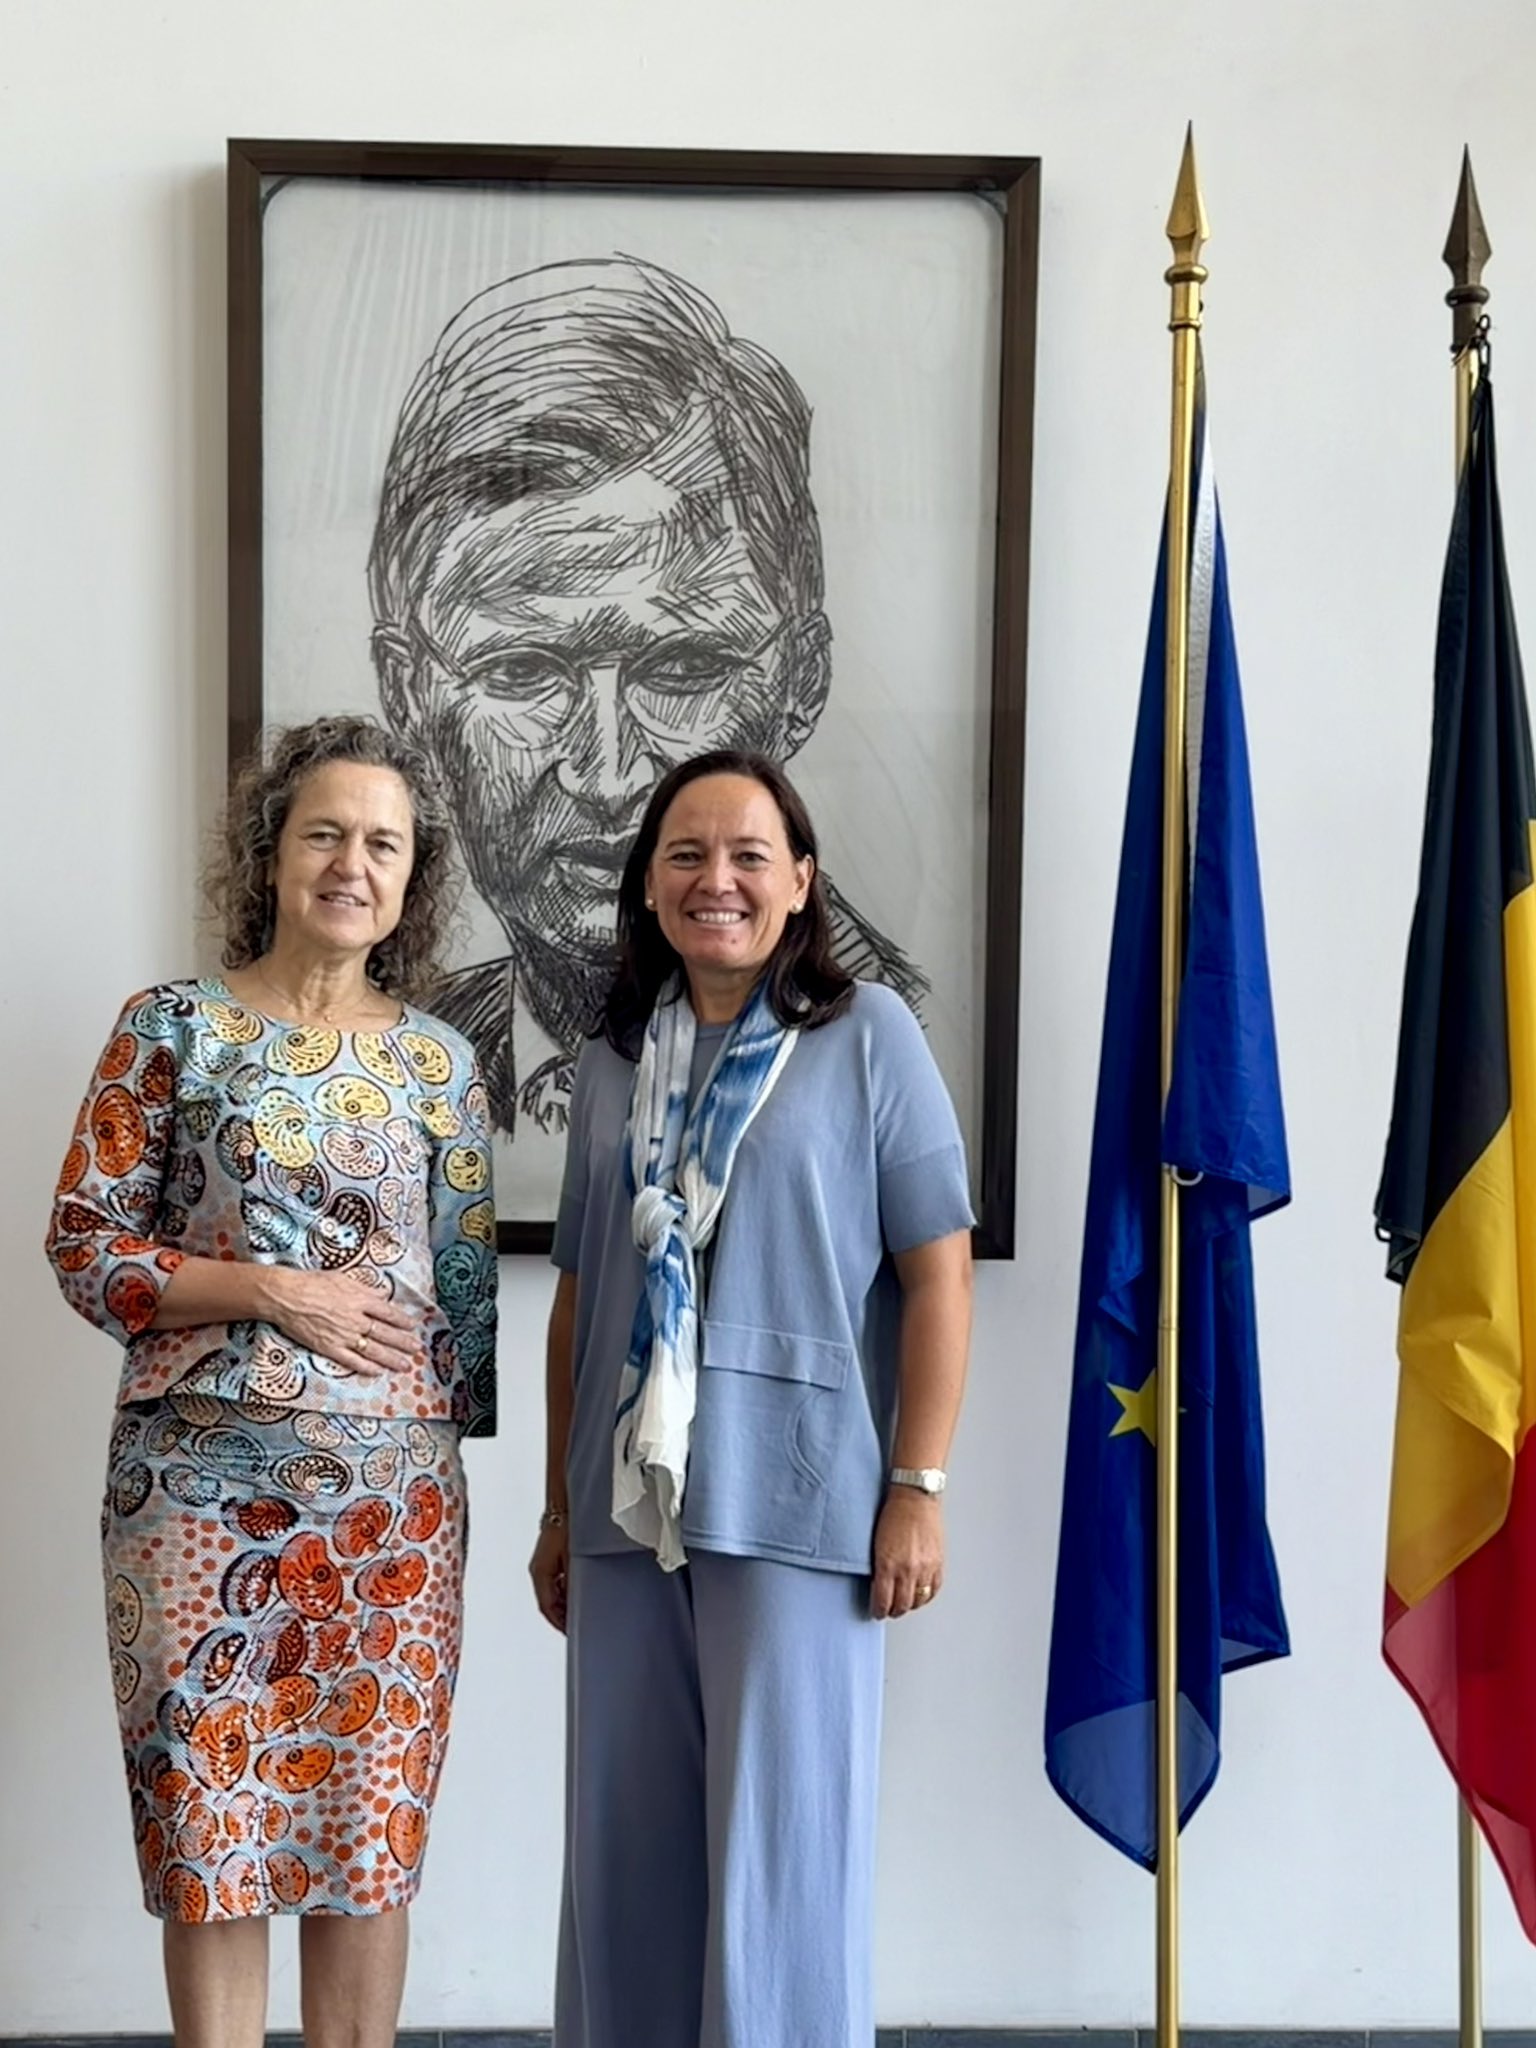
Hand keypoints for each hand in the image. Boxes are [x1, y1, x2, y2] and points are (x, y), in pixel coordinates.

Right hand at [262, 1268, 417, 1378]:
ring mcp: (344, 1335)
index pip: (388, 1312)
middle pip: (385, 1333)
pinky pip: (352, 1360)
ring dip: (391, 1358)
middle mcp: (356, 1319)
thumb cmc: (312, 1283)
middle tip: (417, 1349)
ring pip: (373, 1350)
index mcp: (360, 1300)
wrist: (287, 1297)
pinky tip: (378, 1372)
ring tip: (405, 1365)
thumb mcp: (343, 1278)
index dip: (402, 1320)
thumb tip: (382, 1293)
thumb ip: (365, 1288)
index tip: (413, 1326)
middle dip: (403, 1342)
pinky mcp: (329, 1348)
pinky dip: (366, 1367)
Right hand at [529, 1520, 569, 1633]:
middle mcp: (538, 1570)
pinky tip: (575, 1591)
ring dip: (562, 1604)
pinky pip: (553, 1582)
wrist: (563, 1507)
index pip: (546, 1606)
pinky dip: (562, 1591)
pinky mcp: (548, 1559)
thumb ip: (572, 1582)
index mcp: (540, 1573)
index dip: (558, 1622)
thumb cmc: (566, 1527)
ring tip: (577, 1611)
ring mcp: (541, 1565)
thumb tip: (575, 1601)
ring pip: (550, 1593)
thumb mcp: (572, 1558)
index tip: (569, 1631)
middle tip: (574, 1626)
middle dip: (560, 1616)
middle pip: (547, 1602)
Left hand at [871, 1490, 943, 1619]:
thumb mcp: (876, 1543)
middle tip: (888, 1610)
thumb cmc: (893, 1513)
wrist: (915, 1496)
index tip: (876, 1612)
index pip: (882, 1601)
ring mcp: (925, 1567)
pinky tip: (921, 1595)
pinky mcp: (938, 1563)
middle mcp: (907, 1570)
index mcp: (888, 1564)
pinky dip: (926, 1596)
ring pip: (918, 1601)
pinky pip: (934, 1590)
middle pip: (901, 1606)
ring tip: (904, 1603)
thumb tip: (878, 1585)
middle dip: (893, 1611)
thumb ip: (879, 1567)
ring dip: (910, 1605)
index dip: (878, 1611)